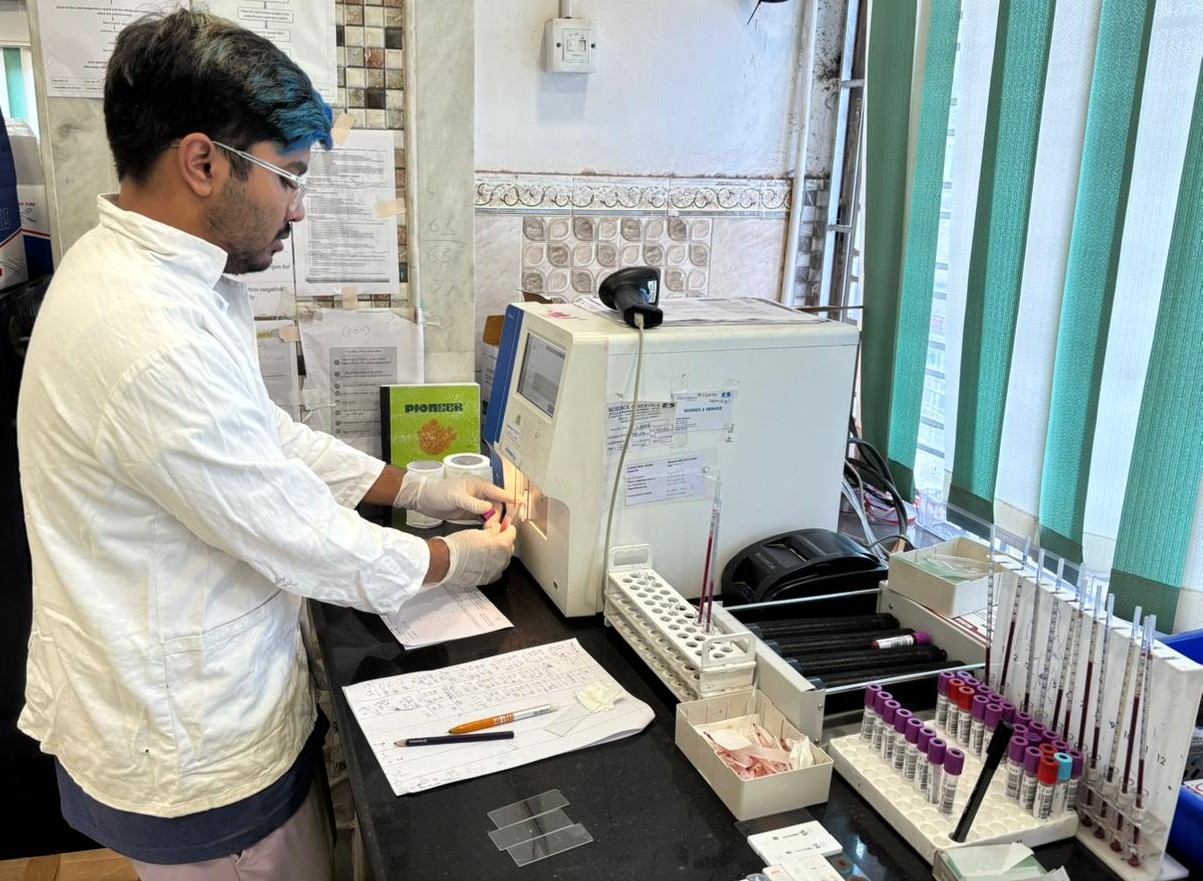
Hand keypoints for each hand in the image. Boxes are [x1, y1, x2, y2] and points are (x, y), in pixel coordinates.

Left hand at [394, 474, 508, 520]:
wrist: (425, 499)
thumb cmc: (439, 492)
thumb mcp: (456, 497)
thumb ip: (473, 503)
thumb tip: (489, 508)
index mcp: (478, 485)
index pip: (498, 492)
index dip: (510, 498)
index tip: (521, 502)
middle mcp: (479, 493)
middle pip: (498, 504)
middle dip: (500, 515)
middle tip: (498, 526)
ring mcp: (475, 503)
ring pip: (492, 512)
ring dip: (494, 521)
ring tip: (491, 530)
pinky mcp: (471, 512)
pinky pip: (485, 517)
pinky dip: (488, 523)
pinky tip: (487, 530)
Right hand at [434, 524, 516, 586]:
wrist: (446, 562)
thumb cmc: (459, 546)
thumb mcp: (478, 532)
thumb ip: (493, 530)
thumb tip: (498, 528)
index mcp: (501, 545)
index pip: (512, 533)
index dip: (507, 527)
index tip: (504, 526)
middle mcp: (502, 560)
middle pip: (509, 546)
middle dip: (503, 540)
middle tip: (493, 535)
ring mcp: (496, 570)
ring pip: (503, 559)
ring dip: (498, 552)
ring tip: (486, 547)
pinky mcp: (489, 579)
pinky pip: (496, 569)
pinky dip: (493, 563)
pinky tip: (483, 559)